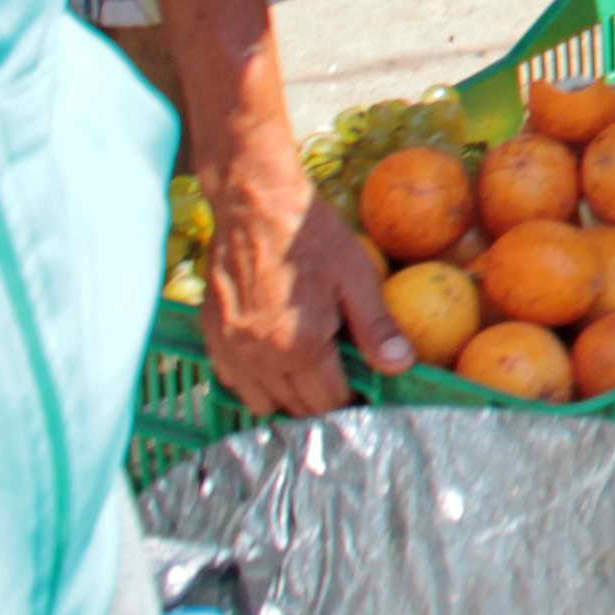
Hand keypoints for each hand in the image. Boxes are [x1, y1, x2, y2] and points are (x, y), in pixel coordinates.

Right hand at [199, 150, 409, 415]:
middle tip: (344, 383)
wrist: (255, 205)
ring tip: (312, 374)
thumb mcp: (356, 278)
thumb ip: (377, 328)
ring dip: (289, 398)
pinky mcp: (212, 336)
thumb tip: (402, 367)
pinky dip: (257, 382)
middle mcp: (259, 358)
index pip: (330, 402)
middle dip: (323, 403)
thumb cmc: (312, 237)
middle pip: (297, 409)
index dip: (353, 400)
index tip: (366, 392)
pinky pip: (234, 381)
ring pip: (262, 403)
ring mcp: (230, 350)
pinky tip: (277, 360)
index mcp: (300, 347)